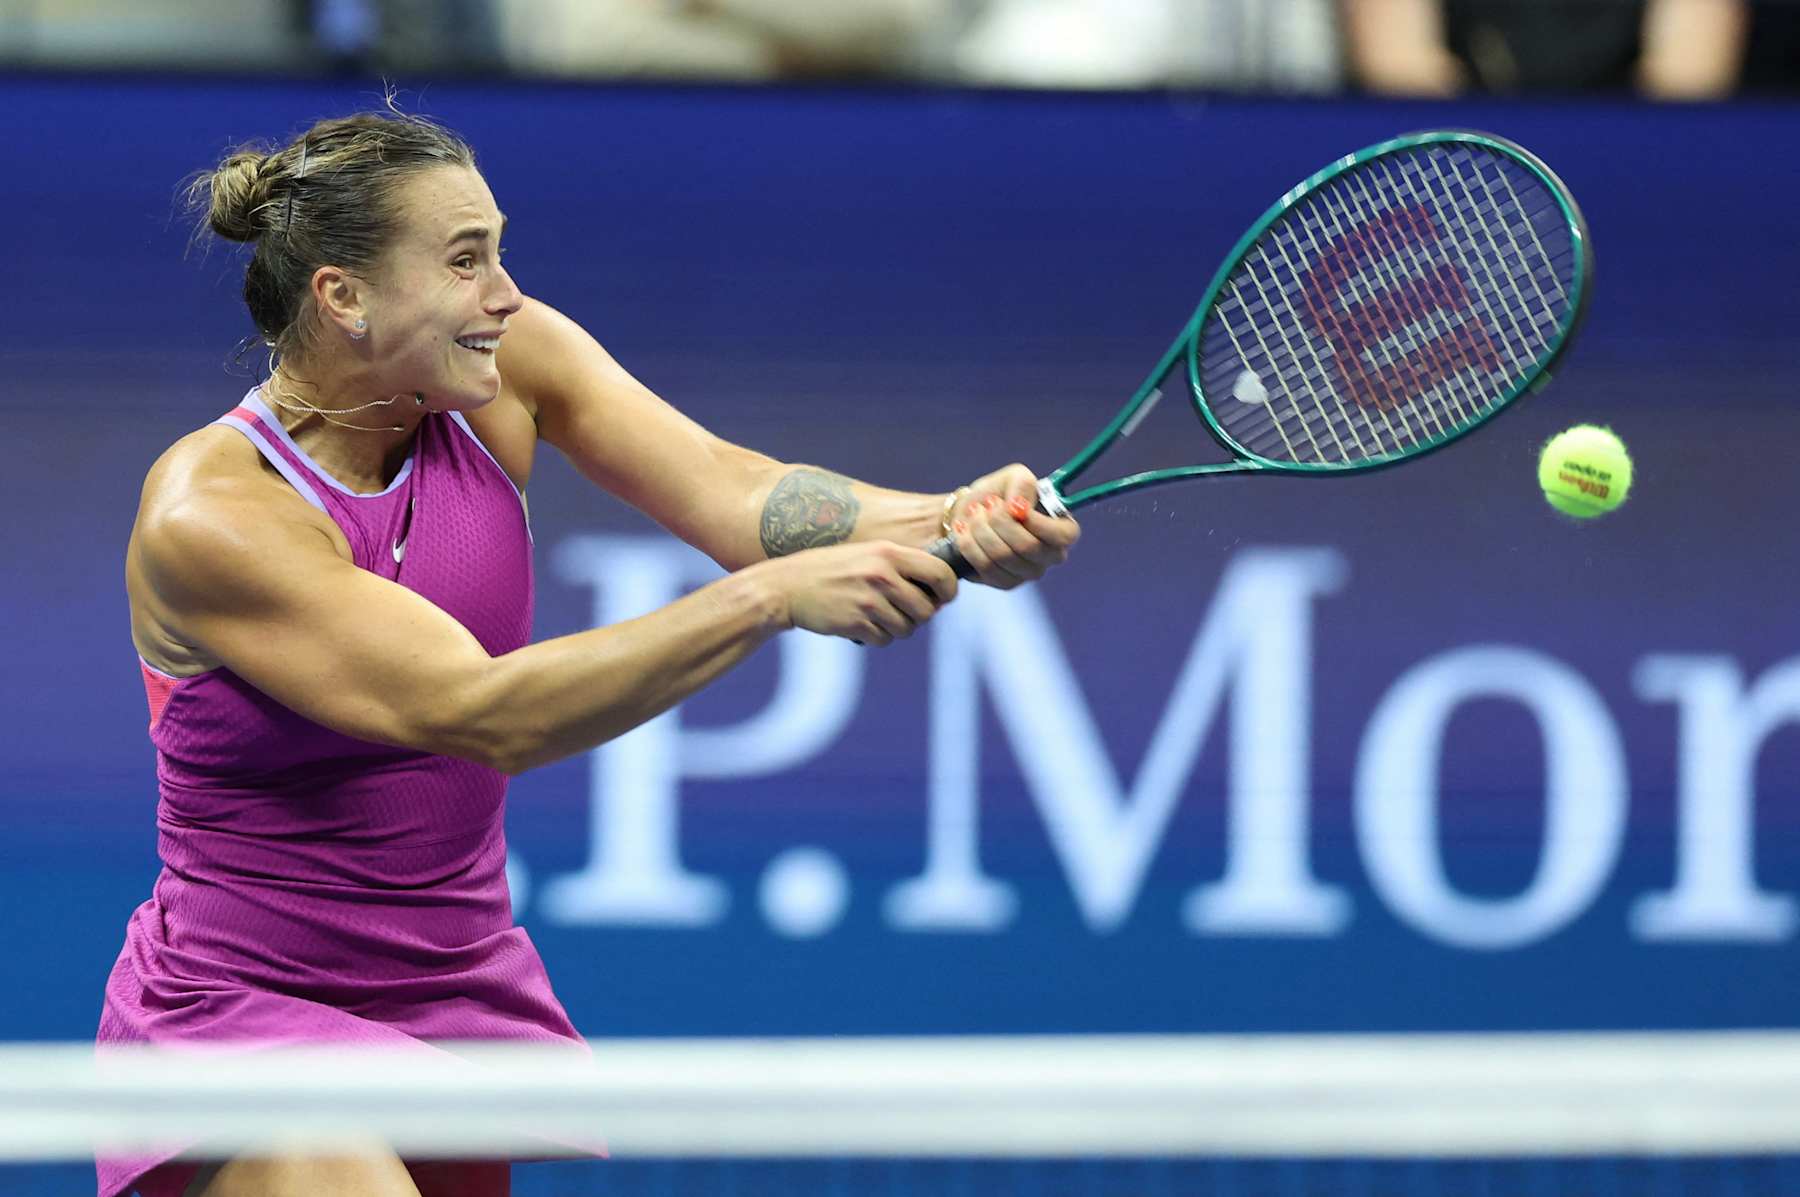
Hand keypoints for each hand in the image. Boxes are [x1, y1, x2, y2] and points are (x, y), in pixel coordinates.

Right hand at [774, 541, 957, 645]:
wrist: (787, 586)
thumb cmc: (831, 570)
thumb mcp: (867, 555)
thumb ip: (901, 569)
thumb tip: (938, 598)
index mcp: (888, 553)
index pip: (940, 573)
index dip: (948, 590)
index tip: (943, 598)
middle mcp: (882, 575)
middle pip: (927, 609)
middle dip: (919, 616)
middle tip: (902, 612)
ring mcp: (869, 601)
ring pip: (907, 628)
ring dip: (896, 628)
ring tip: (876, 616)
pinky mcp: (856, 623)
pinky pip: (884, 640)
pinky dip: (876, 637)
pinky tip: (859, 624)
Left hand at [944, 464, 1080, 589]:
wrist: (970, 513)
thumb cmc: (999, 495)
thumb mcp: (1013, 477)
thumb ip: (1023, 483)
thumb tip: (1018, 506)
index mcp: (1063, 529)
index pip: (1064, 535)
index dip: (1036, 522)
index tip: (1012, 505)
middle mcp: (1051, 555)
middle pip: (1028, 546)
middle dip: (999, 521)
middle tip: (986, 504)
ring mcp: (1029, 573)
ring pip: (1004, 556)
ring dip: (981, 530)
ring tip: (973, 514)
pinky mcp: (1005, 583)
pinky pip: (987, 568)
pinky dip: (971, 546)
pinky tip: (964, 532)